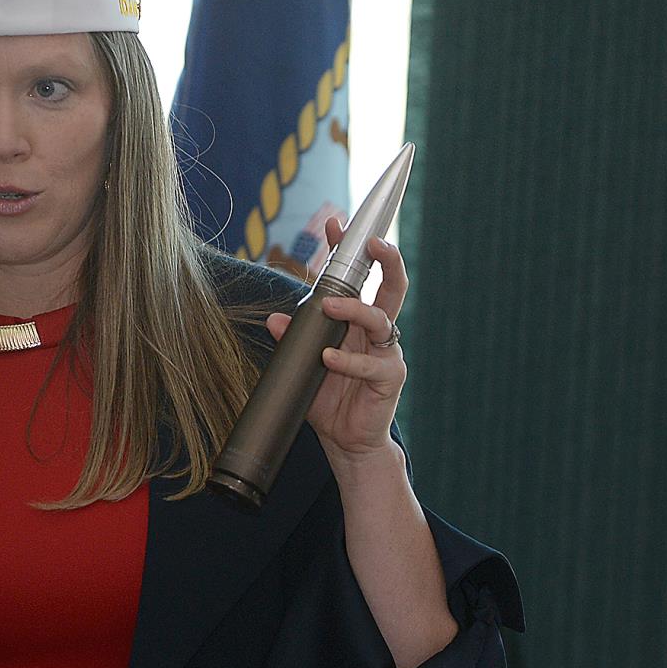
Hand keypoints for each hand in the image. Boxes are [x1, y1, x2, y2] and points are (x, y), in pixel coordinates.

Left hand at [265, 217, 407, 469]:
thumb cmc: (328, 399)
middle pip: (392, 287)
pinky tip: (329, 358)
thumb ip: (293, 340)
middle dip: (386, 260)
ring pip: (381, 318)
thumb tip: (274, 318)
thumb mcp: (303, 365)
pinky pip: (371, 363)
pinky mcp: (389, 377)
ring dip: (355, 309)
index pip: (358, 279)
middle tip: (373, 243)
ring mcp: (386, 352)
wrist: (346, 442)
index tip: (334, 225)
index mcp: (358, 322)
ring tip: (329, 307)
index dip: (348, 251)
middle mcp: (377, 331)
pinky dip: (348, 359)